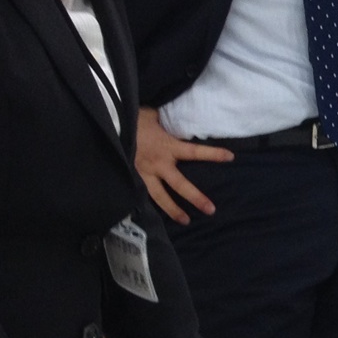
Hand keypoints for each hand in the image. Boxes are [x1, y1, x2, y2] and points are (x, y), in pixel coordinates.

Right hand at [136, 107, 232, 224]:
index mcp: (168, 146)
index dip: (213, 154)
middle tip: (210, 210)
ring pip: (160, 197)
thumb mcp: (155, 116)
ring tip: (186, 221)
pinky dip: (149, 206)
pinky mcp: (132, 179)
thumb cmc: (133, 118)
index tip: (230, 157)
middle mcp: (159, 164)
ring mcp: (144, 174)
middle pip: (180, 185)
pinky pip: (142, 195)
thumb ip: (168, 122)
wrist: (108, 125)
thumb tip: (181, 115)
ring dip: (173, 210)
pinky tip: (157, 218)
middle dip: (196, 198)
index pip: (195, 151)